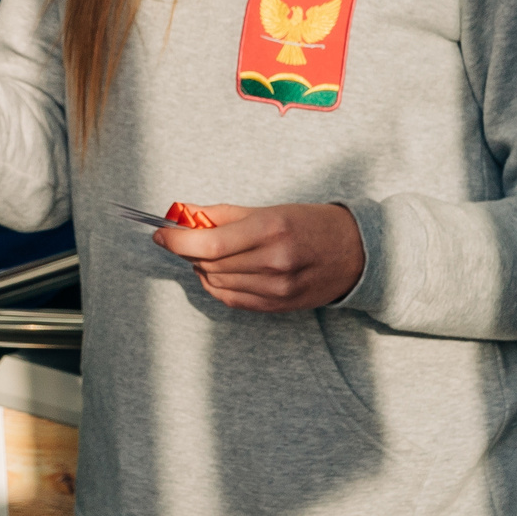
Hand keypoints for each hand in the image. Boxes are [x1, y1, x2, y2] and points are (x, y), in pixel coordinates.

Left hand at [156, 203, 364, 312]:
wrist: (356, 253)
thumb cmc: (312, 224)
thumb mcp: (269, 209)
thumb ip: (222, 214)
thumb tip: (181, 214)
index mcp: (271, 230)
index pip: (209, 244)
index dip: (176, 241)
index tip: (160, 234)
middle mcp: (273, 262)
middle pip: (208, 264)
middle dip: (189, 251)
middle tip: (187, 237)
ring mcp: (276, 289)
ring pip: (216, 283)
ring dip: (202, 267)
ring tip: (211, 252)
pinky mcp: (276, 306)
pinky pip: (231, 299)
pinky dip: (217, 285)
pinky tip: (222, 271)